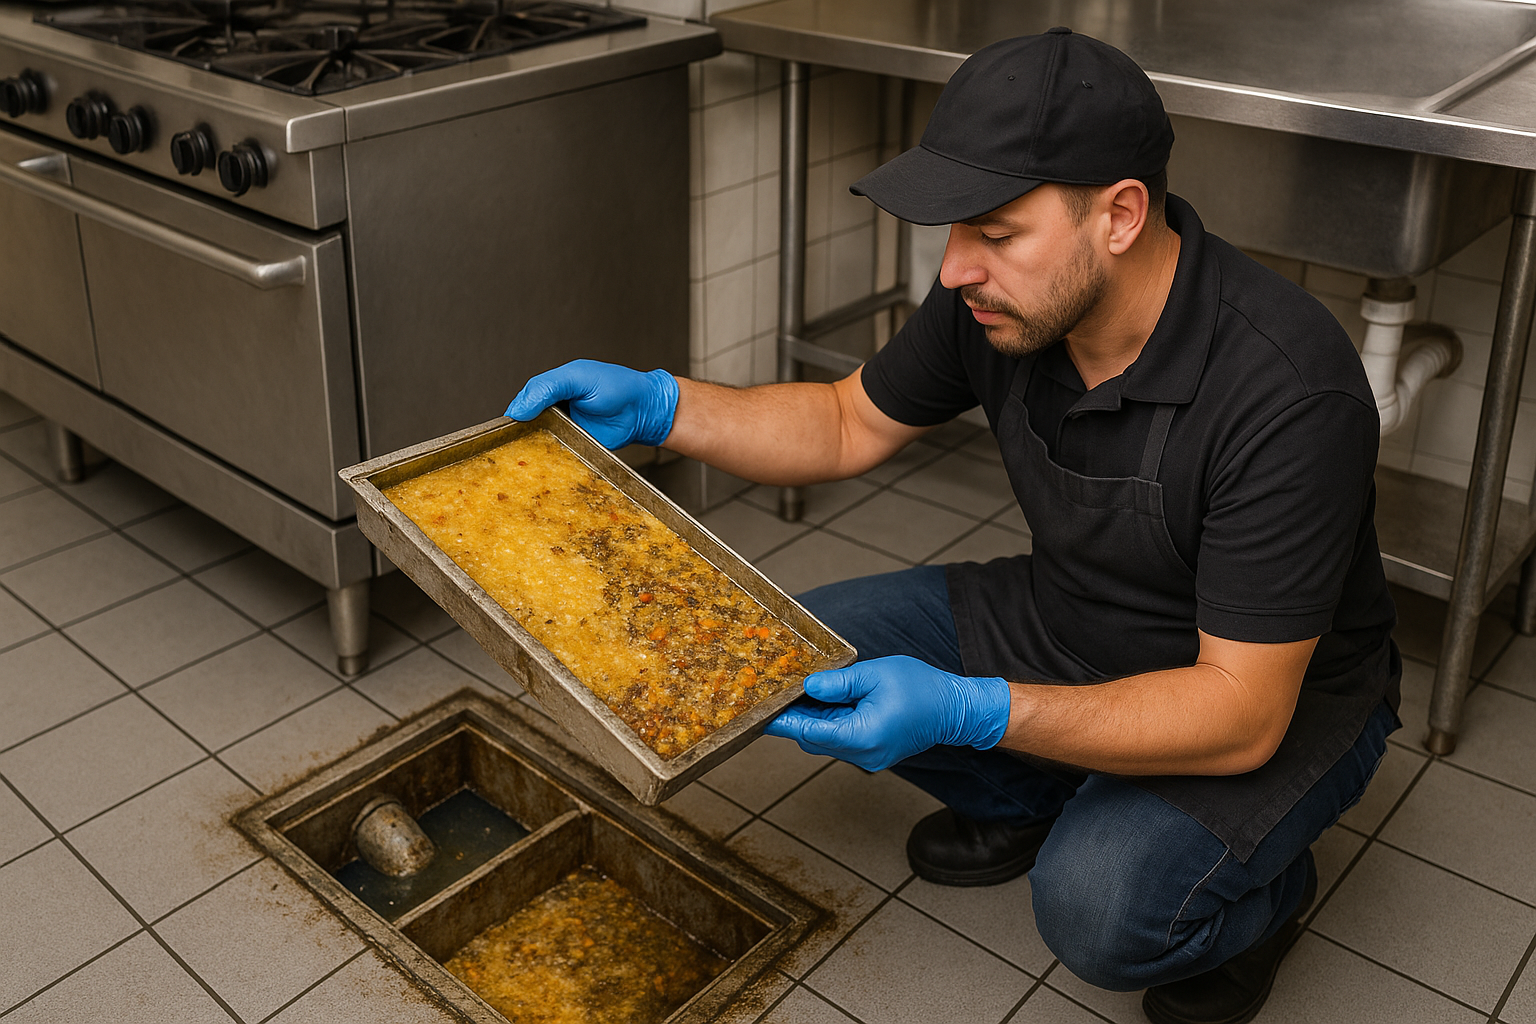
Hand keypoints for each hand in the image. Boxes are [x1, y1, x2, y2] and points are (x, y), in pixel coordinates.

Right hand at [506, 359, 678, 448]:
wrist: (643, 410)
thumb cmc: (617, 385)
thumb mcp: (577, 377)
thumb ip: (547, 388)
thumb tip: (519, 408)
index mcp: (553, 389)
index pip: (523, 401)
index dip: (515, 412)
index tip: (510, 423)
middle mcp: (556, 411)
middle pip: (528, 425)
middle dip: (520, 434)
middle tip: (514, 440)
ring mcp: (566, 432)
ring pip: (540, 443)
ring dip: (534, 449)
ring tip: (528, 452)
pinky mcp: (576, 449)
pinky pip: (557, 457)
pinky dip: (550, 461)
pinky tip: (545, 462)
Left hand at [764, 655, 1010, 771]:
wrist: (955, 709)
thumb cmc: (922, 689)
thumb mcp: (876, 675)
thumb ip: (838, 683)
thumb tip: (807, 686)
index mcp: (862, 736)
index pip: (809, 731)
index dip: (782, 721)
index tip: (760, 713)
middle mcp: (863, 754)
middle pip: (814, 738)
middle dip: (796, 717)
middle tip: (778, 693)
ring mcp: (868, 757)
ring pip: (826, 740)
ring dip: (814, 719)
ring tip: (802, 692)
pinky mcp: (873, 752)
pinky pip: (842, 740)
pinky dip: (830, 722)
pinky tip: (826, 701)